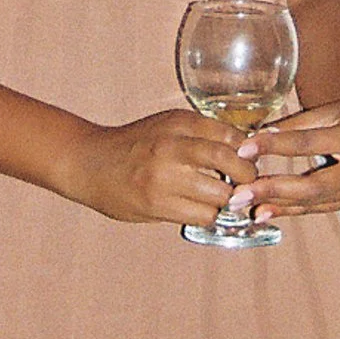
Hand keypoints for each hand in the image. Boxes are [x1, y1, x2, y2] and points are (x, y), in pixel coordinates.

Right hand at [65, 109, 253, 225]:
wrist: (90, 162)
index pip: (231, 134)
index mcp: (178, 123)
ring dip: (226, 200)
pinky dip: (209, 214)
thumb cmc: (134, 145)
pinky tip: (202, 209)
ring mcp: (164, 177)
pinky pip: (202, 215)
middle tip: (245, 182)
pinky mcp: (157, 204)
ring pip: (220, 195)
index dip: (248, 150)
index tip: (249, 158)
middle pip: (231, 162)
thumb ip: (200, 134)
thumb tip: (245, 150)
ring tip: (221, 198)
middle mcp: (172, 146)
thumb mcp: (166, 126)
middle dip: (246, 176)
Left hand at [239, 86, 339, 217]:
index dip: (274, 146)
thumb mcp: (330, 112)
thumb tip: (253, 138)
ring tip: (242, 206)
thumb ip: (294, 126)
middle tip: (239, 193)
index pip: (308, 142)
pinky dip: (289, 210)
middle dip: (273, 189)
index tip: (243, 148)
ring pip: (312, 202)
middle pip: (312, 185)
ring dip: (276, 205)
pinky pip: (316, 209)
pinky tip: (263, 212)